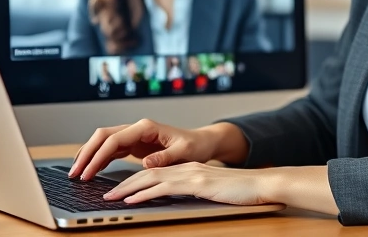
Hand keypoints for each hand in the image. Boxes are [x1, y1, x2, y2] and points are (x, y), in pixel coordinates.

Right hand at [68, 119, 220, 179]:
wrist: (201, 142)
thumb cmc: (195, 146)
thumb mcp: (184, 152)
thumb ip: (165, 157)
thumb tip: (146, 163)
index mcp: (146, 127)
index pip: (114, 139)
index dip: (98, 156)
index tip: (88, 172)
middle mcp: (137, 128)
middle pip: (103, 136)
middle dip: (86, 153)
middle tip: (74, 173)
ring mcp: (134, 135)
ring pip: (104, 142)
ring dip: (89, 156)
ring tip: (77, 173)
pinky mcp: (134, 144)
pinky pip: (111, 150)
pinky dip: (99, 159)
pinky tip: (91, 170)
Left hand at [104, 162, 277, 206]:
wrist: (262, 184)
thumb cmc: (241, 191)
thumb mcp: (211, 190)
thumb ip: (193, 191)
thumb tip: (175, 200)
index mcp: (188, 170)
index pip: (154, 173)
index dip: (132, 181)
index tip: (116, 190)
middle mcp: (186, 169)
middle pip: (146, 173)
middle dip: (123, 183)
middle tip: (105, 193)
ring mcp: (191, 174)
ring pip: (150, 178)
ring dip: (127, 188)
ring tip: (110, 197)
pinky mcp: (196, 184)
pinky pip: (164, 188)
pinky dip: (145, 193)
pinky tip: (133, 199)